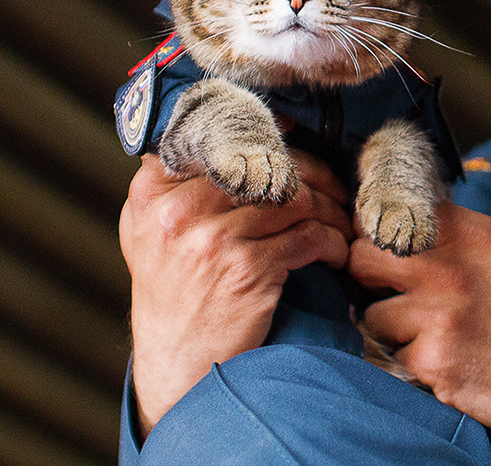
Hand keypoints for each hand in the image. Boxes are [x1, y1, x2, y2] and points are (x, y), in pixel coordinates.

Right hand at [119, 150, 351, 439]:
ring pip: (297, 201)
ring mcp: (212, 240)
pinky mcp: (247, 270)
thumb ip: (184, 181)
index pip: (224, 141)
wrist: (176, 365)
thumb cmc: (175, 292)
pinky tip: (334, 253)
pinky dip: (331, 244)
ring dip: (329, 212)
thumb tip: (254, 124)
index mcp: (153, 192)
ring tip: (337, 224)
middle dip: (314, 177)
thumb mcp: (155, 231)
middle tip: (335, 190)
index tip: (299, 149)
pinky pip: (309, 238)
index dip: (272, 140)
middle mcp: (178, 210)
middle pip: (270, 166)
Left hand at [347, 204, 490, 463]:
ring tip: (431, 335)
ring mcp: (438, 315)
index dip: (378, 234)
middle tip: (387, 292)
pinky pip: (394, 357)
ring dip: (394, 329)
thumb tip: (416, 220)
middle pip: (363, 258)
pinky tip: (446, 362)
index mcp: (467, 234)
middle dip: (367, 277)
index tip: (379, 248)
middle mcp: (448, 269)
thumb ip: (464, 231)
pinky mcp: (432, 360)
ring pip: (373, 315)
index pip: (390, 215)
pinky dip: (414, 363)